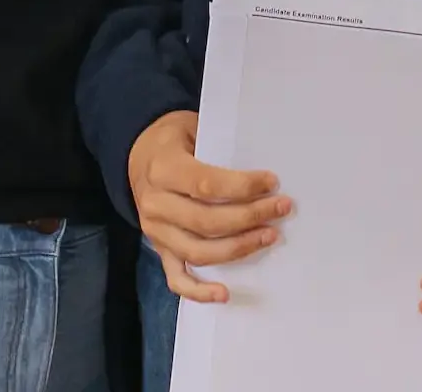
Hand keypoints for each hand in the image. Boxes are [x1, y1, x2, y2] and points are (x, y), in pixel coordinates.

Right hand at [127, 110, 292, 303]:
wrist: (139, 154)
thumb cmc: (175, 140)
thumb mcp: (192, 128)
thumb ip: (220, 149)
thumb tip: (264, 175)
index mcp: (163, 169)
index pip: (206, 184)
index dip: (242, 186)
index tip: (272, 182)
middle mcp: (155, 203)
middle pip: (206, 221)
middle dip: (250, 217)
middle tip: (282, 208)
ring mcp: (156, 231)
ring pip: (198, 251)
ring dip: (238, 248)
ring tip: (270, 236)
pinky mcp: (160, 249)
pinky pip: (177, 278)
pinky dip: (199, 292)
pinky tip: (225, 293)